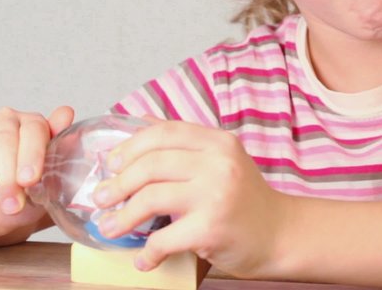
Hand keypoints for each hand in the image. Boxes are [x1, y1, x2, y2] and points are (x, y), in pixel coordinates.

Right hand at [0, 106, 73, 246]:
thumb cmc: (22, 192)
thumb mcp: (45, 181)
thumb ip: (57, 149)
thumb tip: (67, 112)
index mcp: (33, 125)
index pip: (34, 130)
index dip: (31, 155)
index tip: (29, 182)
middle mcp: (6, 119)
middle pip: (5, 140)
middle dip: (7, 177)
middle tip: (10, 205)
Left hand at [92, 118, 287, 277]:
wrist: (281, 235)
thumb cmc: (245, 199)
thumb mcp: (221, 160)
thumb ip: (184, 143)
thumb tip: (139, 123)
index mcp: (218, 142)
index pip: (164, 132)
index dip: (131, 145)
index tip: (111, 162)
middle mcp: (219, 163)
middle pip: (151, 164)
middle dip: (117, 183)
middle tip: (100, 198)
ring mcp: (216, 195)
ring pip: (151, 198)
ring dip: (122, 216)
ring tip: (109, 227)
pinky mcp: (212, 229)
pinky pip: (163, 238)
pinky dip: (148, 252)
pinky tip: (144, 258)